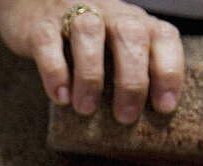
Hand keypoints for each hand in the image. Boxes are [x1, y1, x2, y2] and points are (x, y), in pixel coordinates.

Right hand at [0, 0, 183, 121]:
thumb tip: (143, 117)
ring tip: (86, 109)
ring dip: (90, 75)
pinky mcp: (40, 25)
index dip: (168, 71)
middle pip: (130, 35)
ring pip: (89, 34)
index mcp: (134, 21)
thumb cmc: (83, 38)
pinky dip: (55, 72)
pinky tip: (60, 96)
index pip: (163, 36)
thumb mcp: (114, 46)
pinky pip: (48, 42)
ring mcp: (73, 15)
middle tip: (125, 116)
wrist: (33, 3)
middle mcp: (109, 13)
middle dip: (132, 79)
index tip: (164, 106)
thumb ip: (131, 69)